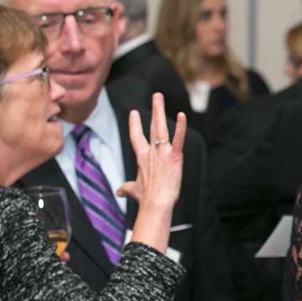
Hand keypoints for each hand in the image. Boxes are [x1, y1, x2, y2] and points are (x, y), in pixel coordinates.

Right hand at [117, 93, 185, 210]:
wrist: (155, 204)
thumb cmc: (146, 199)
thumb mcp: (134, 190)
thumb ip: (127, 187)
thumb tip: (119, 191)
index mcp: (142, 158)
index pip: (136, 137)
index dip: (135, 124)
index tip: (134, 112)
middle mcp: (151, 152)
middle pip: (152, 127)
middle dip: (154, 110)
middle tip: (157, 96)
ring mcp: (162, 154)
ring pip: (161, 128)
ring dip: (160, 112)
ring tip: (159, 97)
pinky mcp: (174, 158)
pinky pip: (178, 140)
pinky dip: (181, 128)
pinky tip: (183, 115)